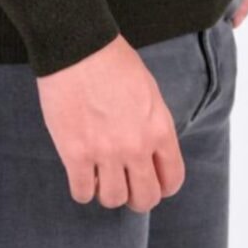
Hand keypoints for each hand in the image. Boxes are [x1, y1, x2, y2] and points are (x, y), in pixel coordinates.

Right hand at [37, 34, 184, 211]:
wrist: (78, 47)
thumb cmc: (113, 61)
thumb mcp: (149, 91)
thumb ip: (152, 125)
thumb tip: (148, 151)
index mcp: (159, 128)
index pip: (172, 180)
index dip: (162, 186)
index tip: (150, 181)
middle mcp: (136, 146)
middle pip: (145, 199)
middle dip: (136, 197)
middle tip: (125, 185)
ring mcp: (105, 152)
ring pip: (113, 200)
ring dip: (107, 192)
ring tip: (100, 176)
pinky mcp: (75, 153)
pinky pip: (82, 193)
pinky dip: (82, 189)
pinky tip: (81, 174)